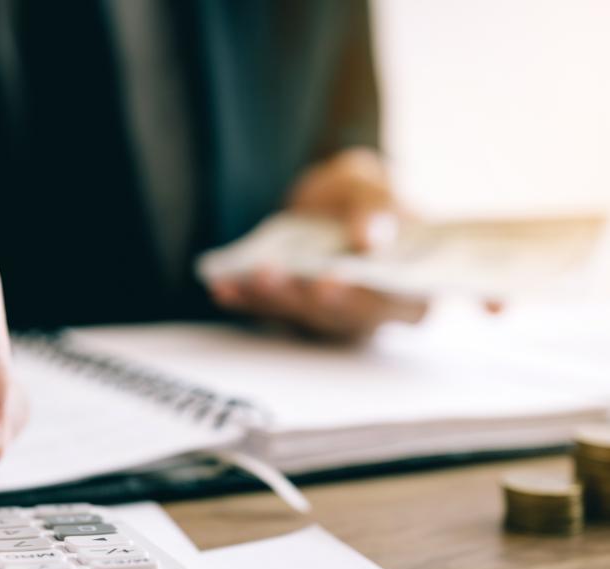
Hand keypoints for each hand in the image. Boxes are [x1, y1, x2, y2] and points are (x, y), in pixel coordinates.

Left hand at [209, 148, 426, 339]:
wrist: (327, 202)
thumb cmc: (359, 196)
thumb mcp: (370, 184)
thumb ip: (377, 204)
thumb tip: (373, 235)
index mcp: (413, 284)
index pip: (402, 299)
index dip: (369, 294)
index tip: (335, 278)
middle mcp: (375, 310)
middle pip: (346, 313)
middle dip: (308, 295)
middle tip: (281, 274)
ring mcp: (334, 316)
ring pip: (306, 316)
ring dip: (275, 297)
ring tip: (254, 273)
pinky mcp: (298, 313)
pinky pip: (271, 312)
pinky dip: (247, 300)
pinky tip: (225, 287)